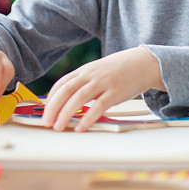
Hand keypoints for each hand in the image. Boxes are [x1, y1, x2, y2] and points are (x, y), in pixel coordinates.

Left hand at [41, 46, 163, 131]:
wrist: (144, 62)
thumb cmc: (119, 70)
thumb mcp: (99, 71)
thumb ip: (84, 82)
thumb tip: (68, 101)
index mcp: (85, 70)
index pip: (62, 84)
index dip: (50, 99)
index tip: (44, 112)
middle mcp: (91, 75)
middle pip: (66, 90)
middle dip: (53, 107)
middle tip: (46, 122)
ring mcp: (104, 82)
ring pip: (79, 97)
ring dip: (66, 113)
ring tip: (59, 127)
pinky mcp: (116, 92)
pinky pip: (99, 106)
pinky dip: (88, 117)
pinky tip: (81, 127)